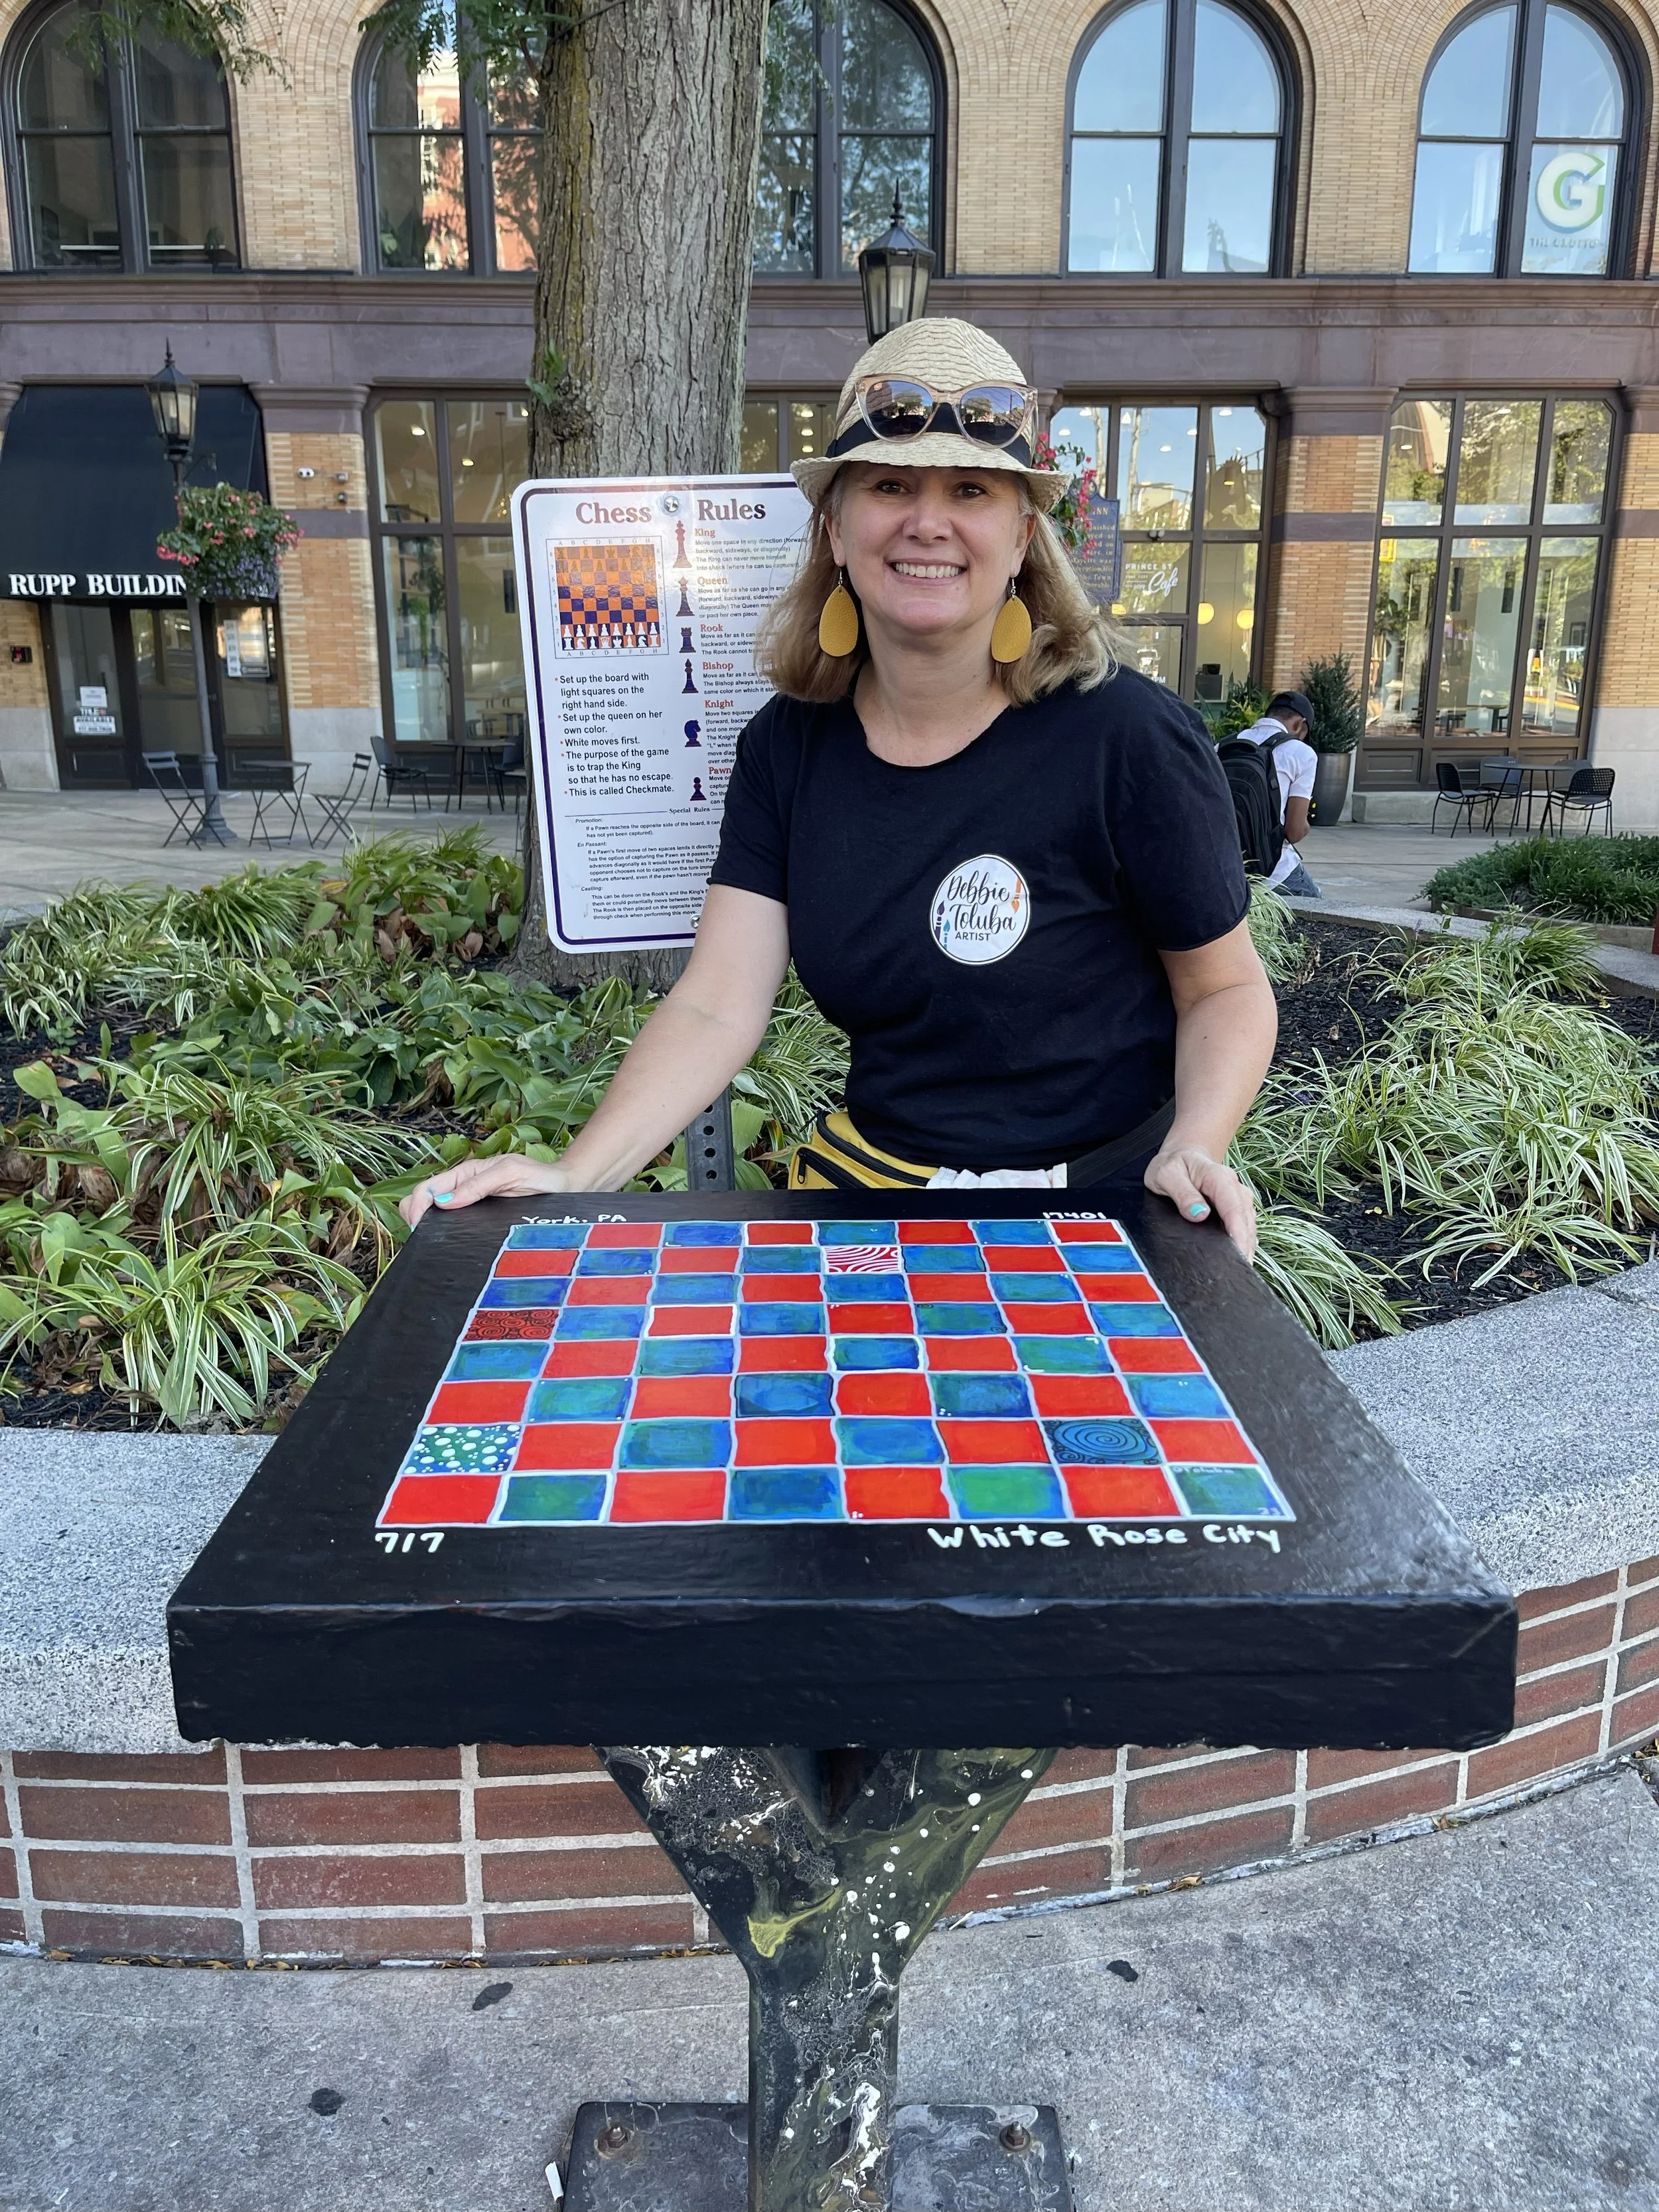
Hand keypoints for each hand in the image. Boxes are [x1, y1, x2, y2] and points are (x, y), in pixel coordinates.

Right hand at [400, 1153, 573, 1229]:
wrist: (566, 1188)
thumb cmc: (541, 1176)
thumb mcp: (510, 1172)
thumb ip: (478, 1184)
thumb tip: (444, 1202)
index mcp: (466, 1173)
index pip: (428, 1187)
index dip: (416, 1206)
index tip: (417, 1227)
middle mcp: (465, 1189)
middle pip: (424, 1201)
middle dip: (414, 1216)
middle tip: (420, 1237)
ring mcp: (472, 1205)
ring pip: (437, 1216)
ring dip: (428, 1228)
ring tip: (430, 1244)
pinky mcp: (483, 1221)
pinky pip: (456, 1228)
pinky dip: (444, 1235)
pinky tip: (449, 1246)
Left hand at [1144, 1144, 1256, 1261]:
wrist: (1182, 1155)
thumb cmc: (1173, 1165)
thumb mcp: (1167, 1175)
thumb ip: (1182, 1193)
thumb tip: (1199, 1214)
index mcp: (1218, 1177)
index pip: (1234, 1208)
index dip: (1238, 1234)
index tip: (1238, 1255)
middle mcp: (1234, 1187)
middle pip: (1245, 1219)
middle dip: (1245, 1245)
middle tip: (1239, 1272)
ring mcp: (1238, 1196)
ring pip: (1248, 1224)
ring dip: (1247, 1245)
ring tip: (1240, 1269)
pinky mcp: (1237, 1205)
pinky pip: (1244, 1225)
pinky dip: (1243, 1240)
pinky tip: (1238, 1257)